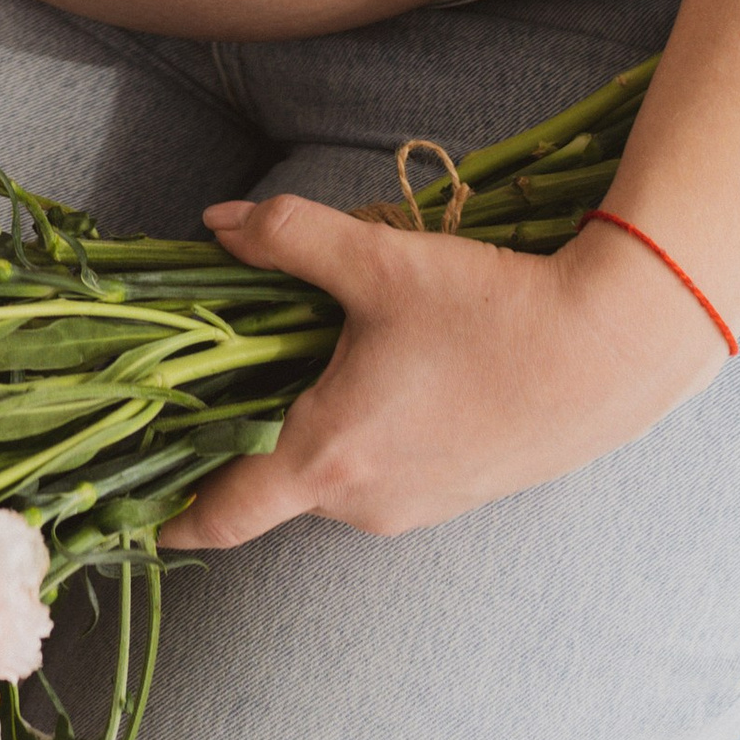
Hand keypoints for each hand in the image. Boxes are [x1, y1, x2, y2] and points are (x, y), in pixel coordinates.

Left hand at [156, 199, 725, 551]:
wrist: (610, 353)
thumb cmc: (488, 310)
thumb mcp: (377, 262)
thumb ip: (285, 237)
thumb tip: (215, 223)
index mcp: (328, 458)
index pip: (222, 515)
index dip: (170, 515)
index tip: (129, 514)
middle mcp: (364, 505)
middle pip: (270, 481)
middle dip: (243, 432)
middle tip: (221, 371)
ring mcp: (414, 510)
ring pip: (328, 474)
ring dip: (310, 425)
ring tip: (317, 350)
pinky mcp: (453, 497)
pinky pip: (378, 474)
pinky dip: (360, 433)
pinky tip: (387, 370)